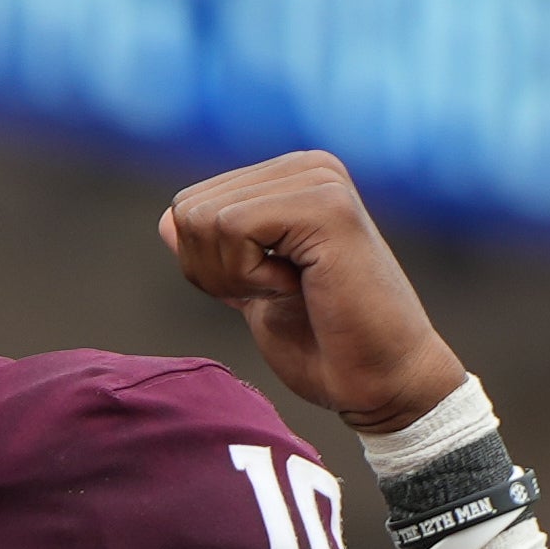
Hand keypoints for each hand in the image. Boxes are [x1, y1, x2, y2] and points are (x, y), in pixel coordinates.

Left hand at [159, 152, 465, 435]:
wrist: (382, 381)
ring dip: (234, 277)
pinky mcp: (326, 206)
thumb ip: (217, 254)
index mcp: (290, 178)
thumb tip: (167, 221)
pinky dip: (250, 276)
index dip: (205, 267)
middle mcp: (308, 166)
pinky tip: (300, 288)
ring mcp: (320, 180)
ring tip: (292, 291)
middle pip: (189, 210)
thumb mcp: (252, 292)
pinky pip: (232, 228)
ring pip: (204, 219)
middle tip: (278, 296)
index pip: (189, 207)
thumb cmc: (326, 346)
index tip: (266, 292)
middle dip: (213, 272)